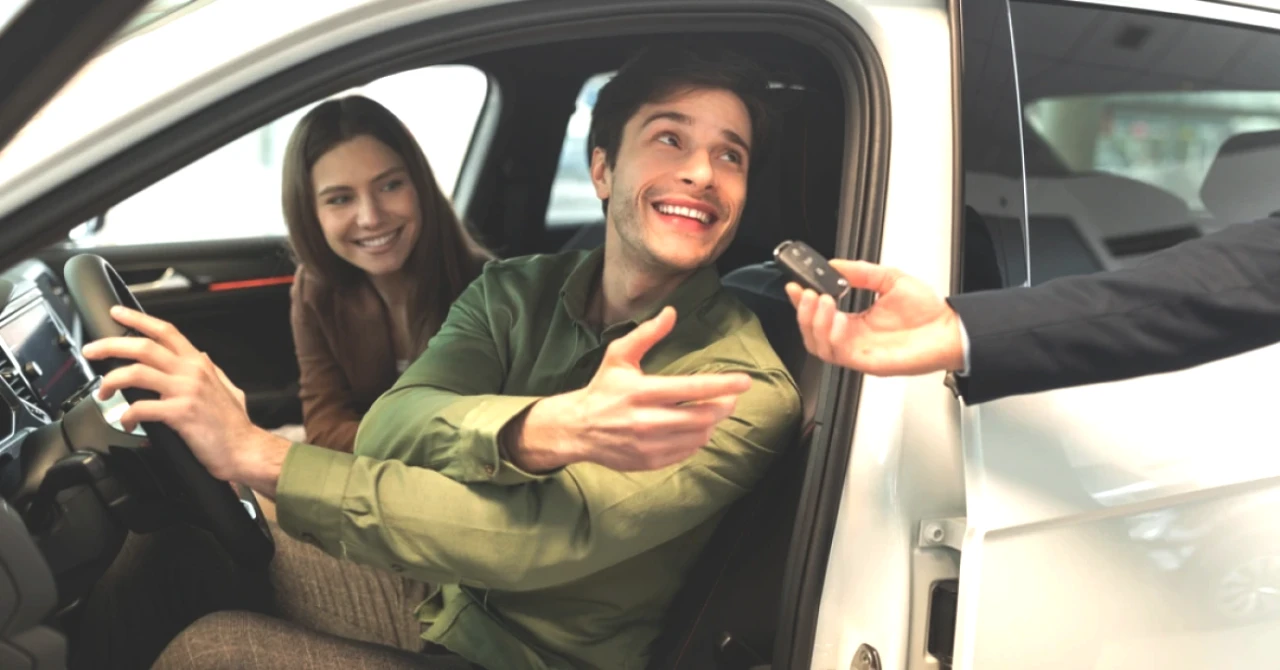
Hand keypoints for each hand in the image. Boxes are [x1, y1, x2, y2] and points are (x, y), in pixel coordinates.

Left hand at [80, 306, 288, 495]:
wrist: (245, 449)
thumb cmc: (234, 425)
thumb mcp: (228, 388)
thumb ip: (212, 371)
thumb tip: (202, 356)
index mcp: (200, 364)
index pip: (166, 331)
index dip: (138, 319)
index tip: (117, 313)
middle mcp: (192, 372)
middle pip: (144, 347)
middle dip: (111, 345)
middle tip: (91, 351)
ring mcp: (186, 391)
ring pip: (137, 373)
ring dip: (111, 380)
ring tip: (103, 392)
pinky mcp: (180, 413)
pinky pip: (141, 408)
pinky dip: (126, 415)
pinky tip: (126, 422)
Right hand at [508, 306, 751, 471]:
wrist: (577, 429)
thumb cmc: (603, 388)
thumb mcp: (619, 356)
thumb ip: (646, 334)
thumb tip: (671, 312)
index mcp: (641, 391)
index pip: (691, 389)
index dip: (722, 385)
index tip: (745, 381)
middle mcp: (646, 420)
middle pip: (701, 416)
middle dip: (724, 406)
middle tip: (732, 397)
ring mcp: (648, 444)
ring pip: (697, 436)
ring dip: (712, 423)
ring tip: (713, 411)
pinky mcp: (649, 461)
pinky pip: (686, 452)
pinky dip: (697, 439)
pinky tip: (695, 428)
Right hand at [786, 259, 965, 375]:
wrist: (949, 330)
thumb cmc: (927, 313)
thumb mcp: (890, 279)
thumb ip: (862, 272)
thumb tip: (835, 264)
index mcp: (856, 322)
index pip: (819, 314)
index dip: (803, 301)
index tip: (797, 285)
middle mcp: (853, 338)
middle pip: (811, 332)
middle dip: (803, 311)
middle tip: (807, 293)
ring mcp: (858, 351)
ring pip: (818, 345)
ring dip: (814, 322)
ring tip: (822, 301)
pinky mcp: (865, 361)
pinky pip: (837, 354)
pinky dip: (830, 335)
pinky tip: (836, 319)